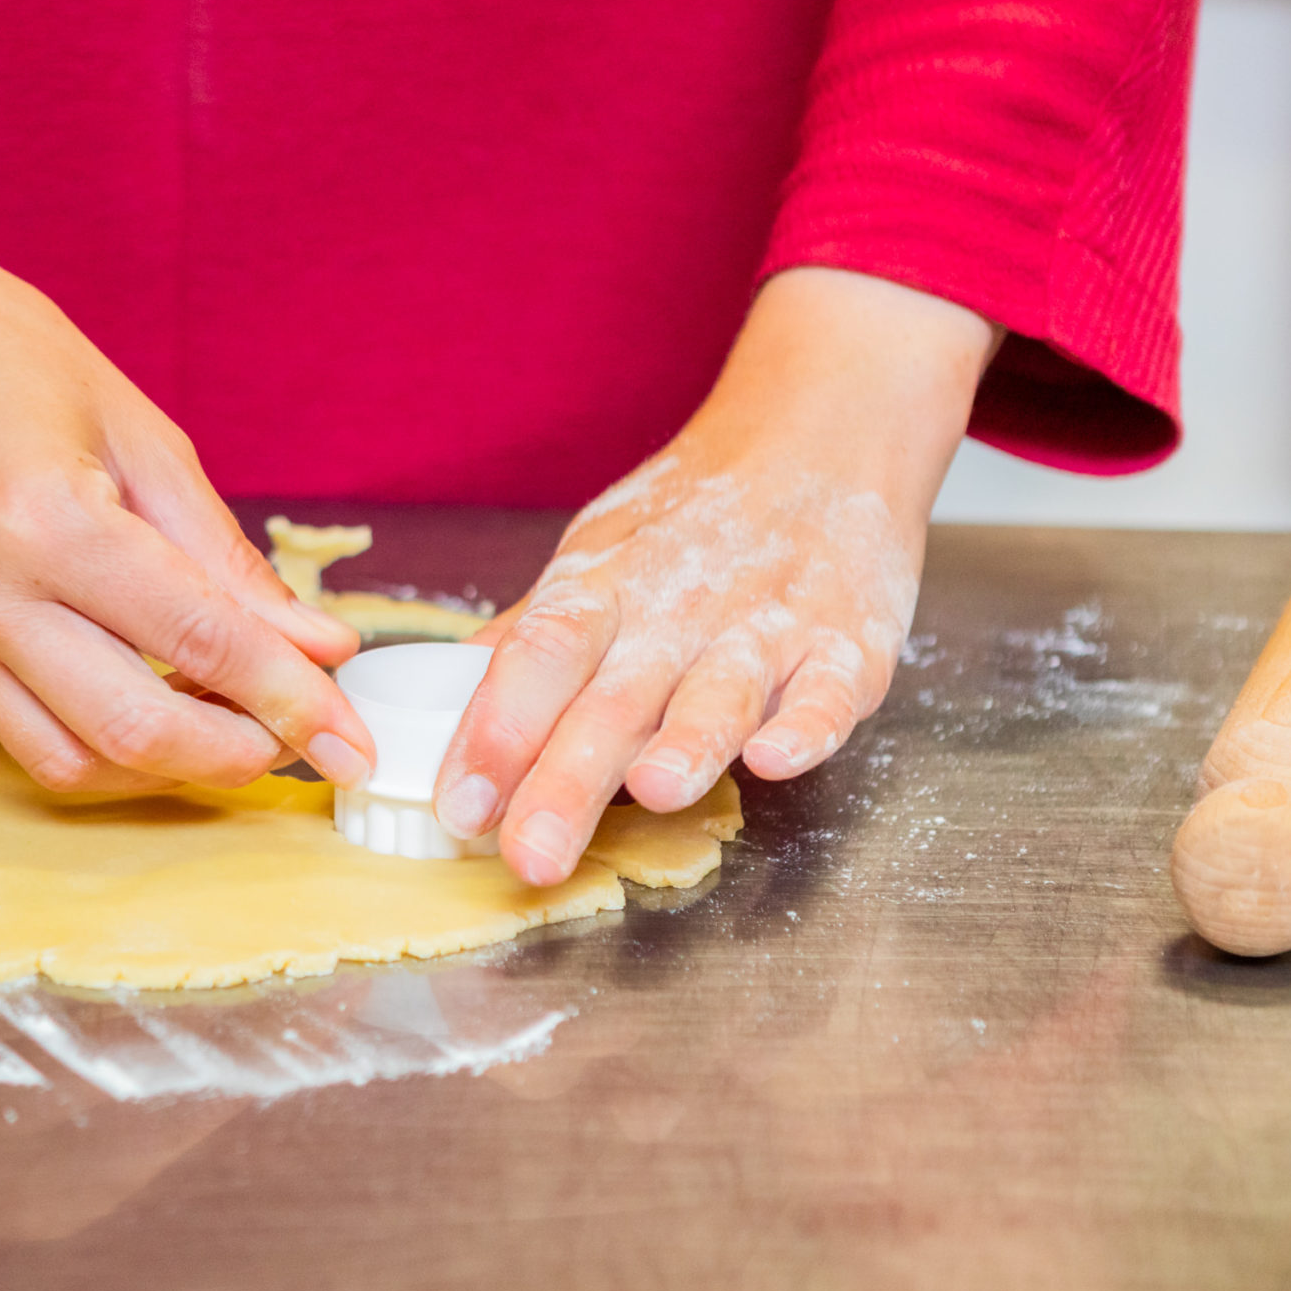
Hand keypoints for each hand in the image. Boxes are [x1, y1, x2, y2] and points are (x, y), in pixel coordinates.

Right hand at [0, 181, 370, 793]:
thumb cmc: (2, 355)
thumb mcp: (141, 434)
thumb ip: (226, 557)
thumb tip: (316, 647)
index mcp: (51, 518)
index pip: (198, 639)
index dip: (292, 698)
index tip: (353, 736)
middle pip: (138, 728)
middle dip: (243, 754)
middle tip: (309, 742)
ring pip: (78, 760)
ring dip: (172, 768)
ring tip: (237, 727)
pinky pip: (32, 741)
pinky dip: (109, 753)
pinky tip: (163, 716)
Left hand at [435, 267, 1002, 884]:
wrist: (821, 435)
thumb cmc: (692, 518)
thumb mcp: (597, 558)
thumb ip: (531, 636)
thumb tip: (443, 697)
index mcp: (603, 588)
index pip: (539, 655)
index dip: (497, 729)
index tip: (461, 807)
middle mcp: (678, 610)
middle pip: (613, 701)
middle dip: (568, 782)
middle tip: (531, 855)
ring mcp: (767, 626)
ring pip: (718, 698)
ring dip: (686, 747)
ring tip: (651, 794)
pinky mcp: (848, 643)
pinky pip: (828, 691)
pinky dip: (805, 726)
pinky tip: (776, 759)